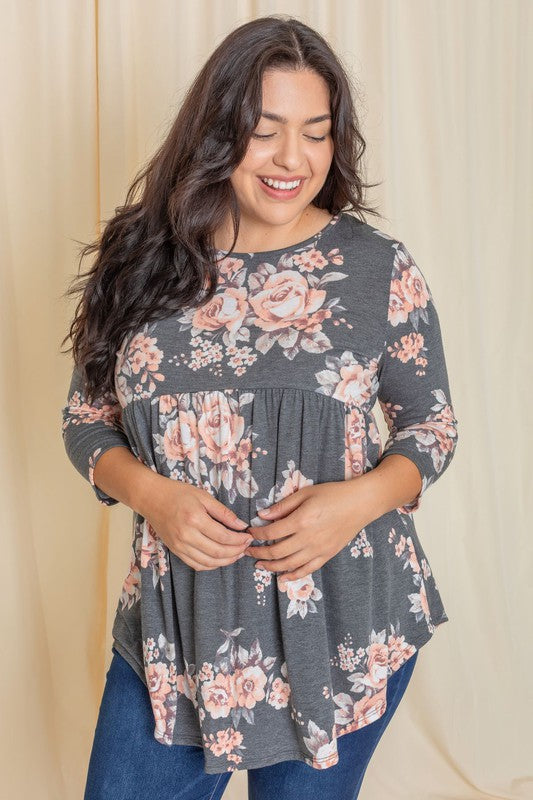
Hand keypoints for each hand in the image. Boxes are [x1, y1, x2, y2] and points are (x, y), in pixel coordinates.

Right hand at [141, 474, 253, 570]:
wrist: (151, 498)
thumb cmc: (178, 493)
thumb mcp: (204, 496)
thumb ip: (224, 513)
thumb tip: (242, 526)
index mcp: (195, 519)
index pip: (223, 536)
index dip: (239, 540)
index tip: (248, 537)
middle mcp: (186, 536)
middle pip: (218, 552)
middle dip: (236, 551)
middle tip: (246, 546)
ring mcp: (179, 546)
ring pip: (208, 562)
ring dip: (226, 561)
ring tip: (237, 554)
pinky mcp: (175, 551)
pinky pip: (196, 565)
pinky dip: (211, 565)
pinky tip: (220, 559)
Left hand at [244, 481, 370, 584]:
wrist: (361, 504)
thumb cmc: (333, 494)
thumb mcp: (305, 493)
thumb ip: (283, 506)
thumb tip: (262, 516)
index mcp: (302, 520)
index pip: (271, 532)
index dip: (256, 534)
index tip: (249, 532)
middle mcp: (308, 538)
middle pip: (277, 552)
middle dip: (259, 552)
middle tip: (247, 551)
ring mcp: (318, 549)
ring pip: (289, 564)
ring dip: (271, 566)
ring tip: (259, 564)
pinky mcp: (327, 555)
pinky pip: (307, 570)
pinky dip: (292, 576)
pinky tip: (282, 577)